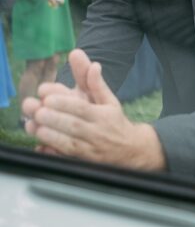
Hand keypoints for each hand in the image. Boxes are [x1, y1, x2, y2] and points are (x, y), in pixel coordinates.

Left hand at [23, 49, 164, 170]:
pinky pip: (67, 159)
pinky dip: (53, 154)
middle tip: (37, 110)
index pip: (83, 108)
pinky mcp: (82, 162)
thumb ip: (97, 84)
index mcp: (103, 115)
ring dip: (50, 135)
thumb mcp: (110, 101)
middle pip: (74, 125)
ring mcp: (89, 149)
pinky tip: (40, 147)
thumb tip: (94, 64)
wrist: (130, 151)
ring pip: (68, 144)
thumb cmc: (115, 122)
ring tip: (33, 125)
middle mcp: (96, 132)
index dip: (66, 104)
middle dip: (54, 118)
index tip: (48, 97)